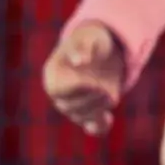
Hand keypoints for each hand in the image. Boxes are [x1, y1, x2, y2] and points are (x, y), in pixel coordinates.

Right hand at [43, 21, 127, 135]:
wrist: (102, 48)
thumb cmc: (91, 40)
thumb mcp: (89, 37)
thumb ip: (83, 47)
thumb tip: (79, 61)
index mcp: (53, 75)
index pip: (57, 91)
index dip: (76, 90)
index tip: (93, 83)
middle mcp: (60, 93)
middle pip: (69, 108)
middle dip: (90, 100)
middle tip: (106, 90)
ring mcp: (75, 104)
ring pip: (82, 117)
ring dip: (98, 109)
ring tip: (111, 94)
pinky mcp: (92, 110)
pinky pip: (94, 127)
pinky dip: (101, 126)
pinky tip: (108, 118)